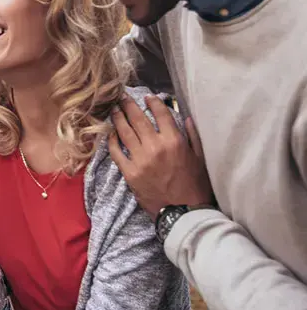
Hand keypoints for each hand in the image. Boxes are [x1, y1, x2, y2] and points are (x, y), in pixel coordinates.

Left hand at [108, 95, 212, 218]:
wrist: (183, 213)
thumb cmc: (195, 186)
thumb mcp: (200, 159)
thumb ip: (193, 136)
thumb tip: (186, 117)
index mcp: (174, 141)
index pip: (161, 114)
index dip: (153, 102)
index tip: (147, 96)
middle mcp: (155, 146)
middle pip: (137, 119)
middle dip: (128, 105)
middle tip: (122, 97)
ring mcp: (140, 159)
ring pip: (124, 132)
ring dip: (117, 118)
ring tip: (114, 110)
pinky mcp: (129, 172)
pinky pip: (116, 152)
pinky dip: (111, 140)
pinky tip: (110, 133)